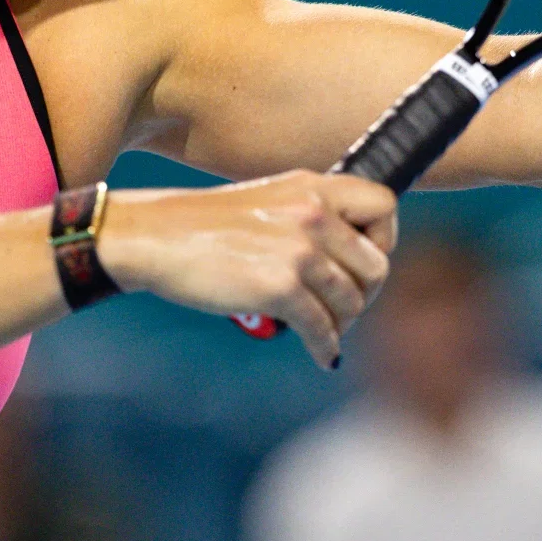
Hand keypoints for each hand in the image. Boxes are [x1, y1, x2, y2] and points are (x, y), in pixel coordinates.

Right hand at [95, 171, 395, 368]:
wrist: (156, 237)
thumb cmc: (209, 225)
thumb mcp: (271, 199)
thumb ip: (312, 215)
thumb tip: (351, 257)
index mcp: (313, 186)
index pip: (384, 205)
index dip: (383, 239)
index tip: (361, 260)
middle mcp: (313, 214)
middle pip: (376, 266)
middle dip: (363, 292)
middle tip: (341, 304)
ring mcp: (298, 252)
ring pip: (352, 302)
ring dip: (341, 322)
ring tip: (323, 327)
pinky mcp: (279, 288)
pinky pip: (323, 329)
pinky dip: (325, 347)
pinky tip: (320, 353)